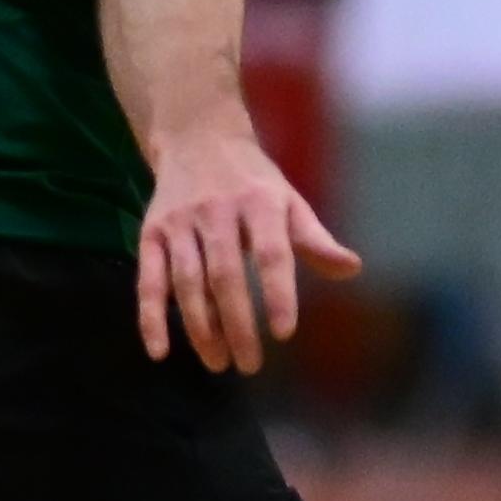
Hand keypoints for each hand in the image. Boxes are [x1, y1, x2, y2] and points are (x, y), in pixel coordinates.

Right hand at [137, 126, 356, 374]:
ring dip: (201, 327)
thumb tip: (352, 269)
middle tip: (250, 364)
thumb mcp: (289, 201)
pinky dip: (150, 317)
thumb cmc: (253, 180)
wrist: (196, 136)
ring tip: (218, 362)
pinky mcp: (150, 232)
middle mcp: (217, 211)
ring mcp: (180, 222)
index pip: (271, 253)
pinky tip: (160, 351)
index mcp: (260, 202)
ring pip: (188, 282)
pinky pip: (148, 280)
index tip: (284, 333)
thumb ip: (315, 240)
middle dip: (238, 324)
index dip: (278, 293)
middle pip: (226, 275)